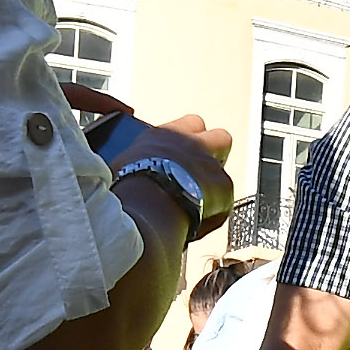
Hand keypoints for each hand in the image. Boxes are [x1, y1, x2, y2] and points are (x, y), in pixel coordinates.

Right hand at [111, 117, 235, 227]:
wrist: (145, 204)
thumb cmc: (127, 187)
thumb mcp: (124, 163)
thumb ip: (138, 160)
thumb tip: (134, 171)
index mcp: (168, 134)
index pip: (191, 124)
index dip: (191, 141)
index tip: (182, 156)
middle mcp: (193, 144)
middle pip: (220, 137)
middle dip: (215, 155)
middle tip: (198, 177)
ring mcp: (211, 165)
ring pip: (223, 174)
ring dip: (213, 189)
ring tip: (195, 207)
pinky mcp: (224, 188)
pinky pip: (224, 204)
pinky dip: (213, 215)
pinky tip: (196, 226)